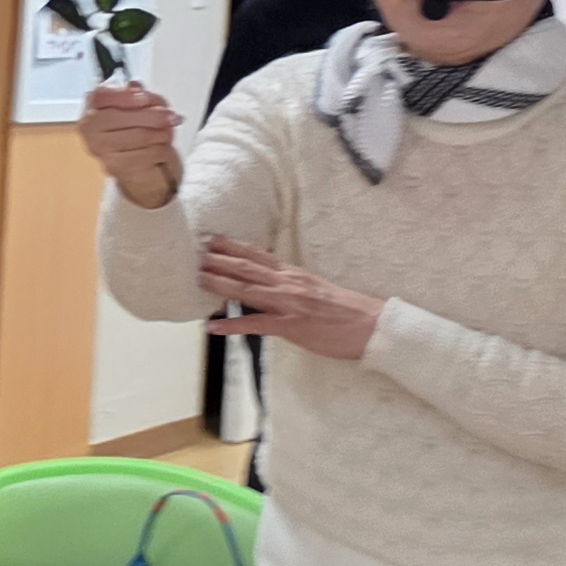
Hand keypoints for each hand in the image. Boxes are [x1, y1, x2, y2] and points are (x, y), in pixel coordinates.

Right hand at [79, 82, 180, 207]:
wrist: (141, 167)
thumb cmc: (138, 132)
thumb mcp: (143, 107)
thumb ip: (141, 95)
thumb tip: (137, 88)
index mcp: (93, 109)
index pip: (100, 97)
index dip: (123, 95)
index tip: (145, 97)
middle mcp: (90, 131)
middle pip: (120, 117)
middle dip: (152, 115)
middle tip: (170, 116)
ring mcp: (101, 151)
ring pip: (138, 136)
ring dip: (162, 133)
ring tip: (168, 132)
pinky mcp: (117, 168)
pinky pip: (148, 153)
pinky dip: (162, 150)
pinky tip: (162, 148)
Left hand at [199, 240, 383, 360]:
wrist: (371, 325)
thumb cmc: (346, 310)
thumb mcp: (316, 288)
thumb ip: (292, 284)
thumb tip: (270, 282)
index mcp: (294, 274)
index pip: (258, 255)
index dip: (233, 246)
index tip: (211, 238)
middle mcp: (288, 283)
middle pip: (247, 267)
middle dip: (219, 259)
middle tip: (194, 251)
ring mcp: (289, 304)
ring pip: (247, 290)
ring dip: (220, 283)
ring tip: (197, 278)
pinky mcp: (291, 326)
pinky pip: (256, 325)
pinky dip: (232, 325)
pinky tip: (213, 326)